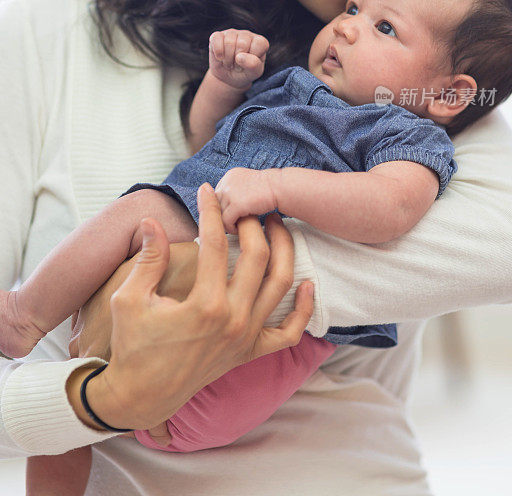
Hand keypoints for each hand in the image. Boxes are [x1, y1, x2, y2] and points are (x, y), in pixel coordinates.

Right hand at [67, 183, 313, 431]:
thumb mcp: (130, 298)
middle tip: (242, 207)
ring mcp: (247, 337)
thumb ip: (148, 258)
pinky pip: (290, 332)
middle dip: (252, 224)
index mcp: (204, 304)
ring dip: (284, 250)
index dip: (210, 211)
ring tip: (274, 225)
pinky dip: (304, 309)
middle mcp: (233, 319)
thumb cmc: (133, 345)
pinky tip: (307, 284)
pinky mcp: (251, 352)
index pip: (213, 243)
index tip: (206, 191)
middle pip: (258, 256)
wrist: (141, 395)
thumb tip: (151, 220)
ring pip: (281, 285)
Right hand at [209, 29, 268, 90]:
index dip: (253, 58)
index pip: (260, 43)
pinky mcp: (217, 36)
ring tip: (229, 62)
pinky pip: (216, 38)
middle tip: (237, 65)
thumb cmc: (244, 72)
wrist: (228, 77)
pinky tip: (220, 57)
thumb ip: (253, 65)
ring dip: (228, 59)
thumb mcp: (254, 73)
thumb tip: (240, 57)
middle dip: (238, 60)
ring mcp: (231, 33)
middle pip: (242, 43)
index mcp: (259, 42)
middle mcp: (246, 35)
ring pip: (229, 42)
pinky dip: (218, 52)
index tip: (249, 64)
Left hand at [215, 167, 279, 233]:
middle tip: (232, 223)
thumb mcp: (249, 183)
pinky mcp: (236, 204)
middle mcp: (227, 182)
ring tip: (237, 227)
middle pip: (215, 204)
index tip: (231, 215)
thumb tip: (228, 206)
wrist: (281, 188)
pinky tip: (240, 229)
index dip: (223, 206)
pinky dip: (231, 228)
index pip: (217, 194)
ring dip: (227, 223)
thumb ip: (236, 190)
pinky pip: (226, 221)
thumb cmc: (270, 189)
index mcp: (230, 176)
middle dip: (222, 215)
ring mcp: (230, 193)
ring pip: (218, 214)